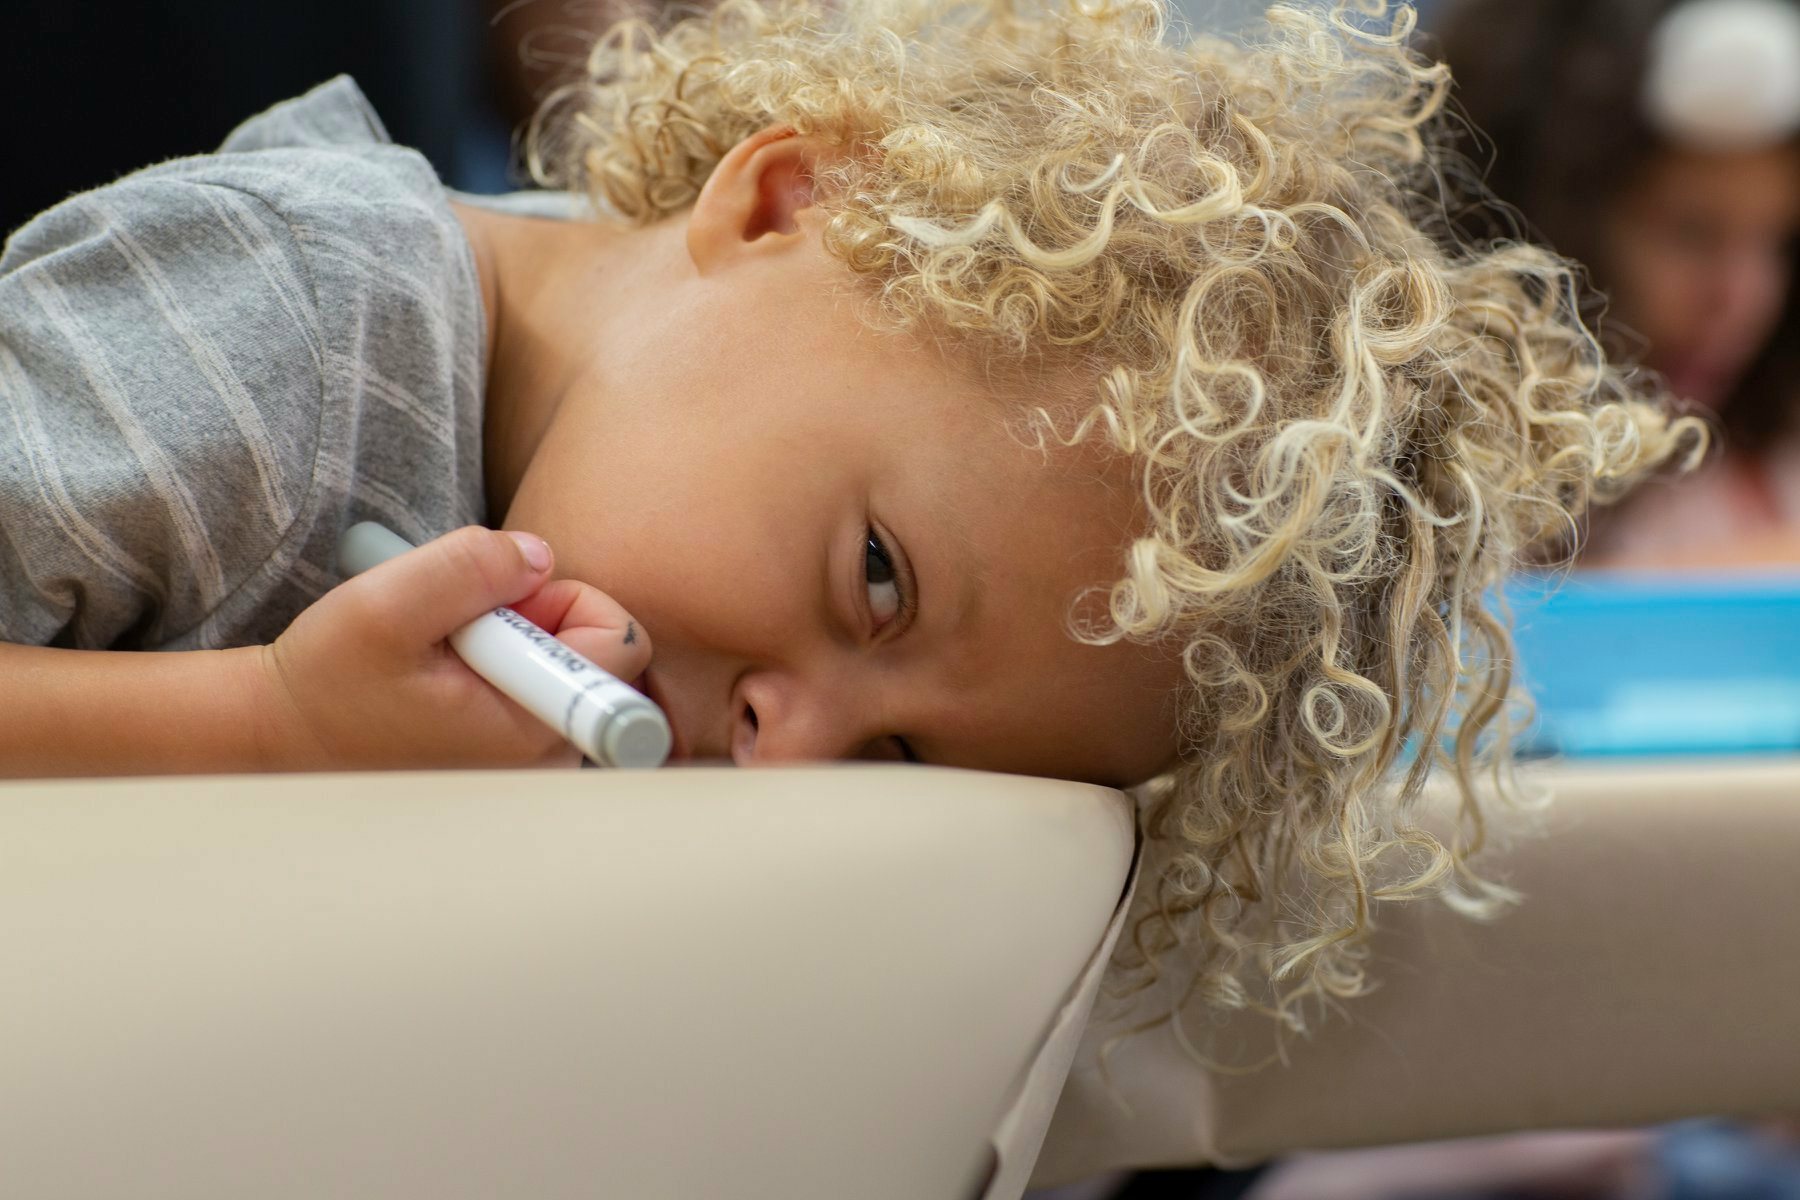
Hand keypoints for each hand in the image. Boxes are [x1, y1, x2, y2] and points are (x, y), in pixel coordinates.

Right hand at [257, 526, 650, 768]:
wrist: (286, 733)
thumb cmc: (329, 679)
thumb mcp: (386, 605)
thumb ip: (472, 567)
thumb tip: (540, 558)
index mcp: (530, 730)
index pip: (620, 646)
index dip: (567, 602)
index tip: (503, 610)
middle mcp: (547, 757)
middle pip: (598, 653)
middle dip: (538, 619)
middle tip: (460, 630)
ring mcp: (532, 762)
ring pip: (566, 666)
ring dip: (513, 639)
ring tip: (444, 652)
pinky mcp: (513, 756)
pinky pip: (539, 687)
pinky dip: (501, 662)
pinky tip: (446, 670)